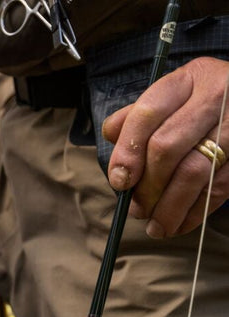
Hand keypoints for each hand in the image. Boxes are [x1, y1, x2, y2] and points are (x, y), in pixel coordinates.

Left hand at [103, 57, 228, 237]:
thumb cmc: (206, 102)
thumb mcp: (177, 95)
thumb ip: (140, 115)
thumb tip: (111, 136)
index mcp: (189, 78)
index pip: (148, 113)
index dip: (127, 152)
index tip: (119, 181)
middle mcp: (216, 95)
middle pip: (167, 147)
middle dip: (146, 186)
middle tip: (137, 209)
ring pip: (194, 172)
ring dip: (169, 207)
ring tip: (156, 226)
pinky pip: (220, 187)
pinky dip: (196, 211)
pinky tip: (180, 224)